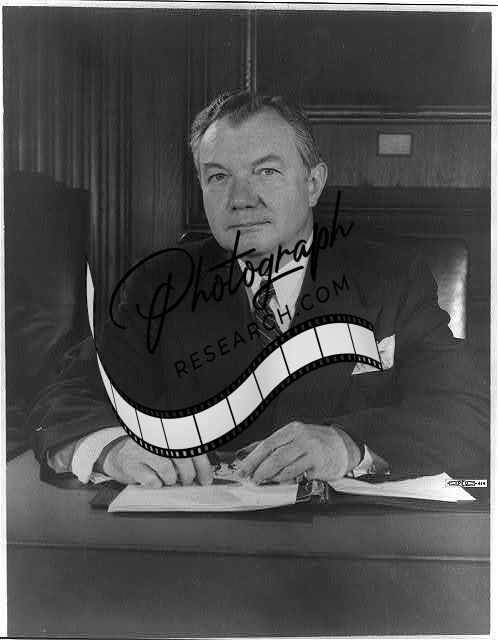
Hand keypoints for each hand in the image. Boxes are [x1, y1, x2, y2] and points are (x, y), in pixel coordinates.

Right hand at [98, 437, 212, 486]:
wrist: (122, 456)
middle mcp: (156, 436)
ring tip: (168, 476)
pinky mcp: (131, 464)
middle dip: (188, 476)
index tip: (206, 479)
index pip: (192, 447)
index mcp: (169, 429)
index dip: (203, 466)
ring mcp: (143, 450)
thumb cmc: (151, 452)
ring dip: (171, 480)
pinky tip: (154, 477)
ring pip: (168, 472)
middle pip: (183, 459)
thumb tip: (205, 474)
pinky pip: (152, 481)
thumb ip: (187, 454)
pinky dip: (157, 483)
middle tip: (188, 480)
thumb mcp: (169, 447)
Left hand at [237, 421, 360, 483]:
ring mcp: (311, 451)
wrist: (345, 445)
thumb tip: (248, 453)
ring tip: (262, 481)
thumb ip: (273, 445)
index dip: (252, 458)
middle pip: (274, 455)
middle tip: (250, 479)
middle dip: (259, 469)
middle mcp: (301, 438)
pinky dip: (286, 479)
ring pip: (285, 466)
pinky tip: (281, 481)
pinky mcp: (319, 465)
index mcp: (292, 430)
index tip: (242, 469)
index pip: (267, 443)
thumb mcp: (294, 437)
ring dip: (270, 476)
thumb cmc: (316, 442)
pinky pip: (298, 474)